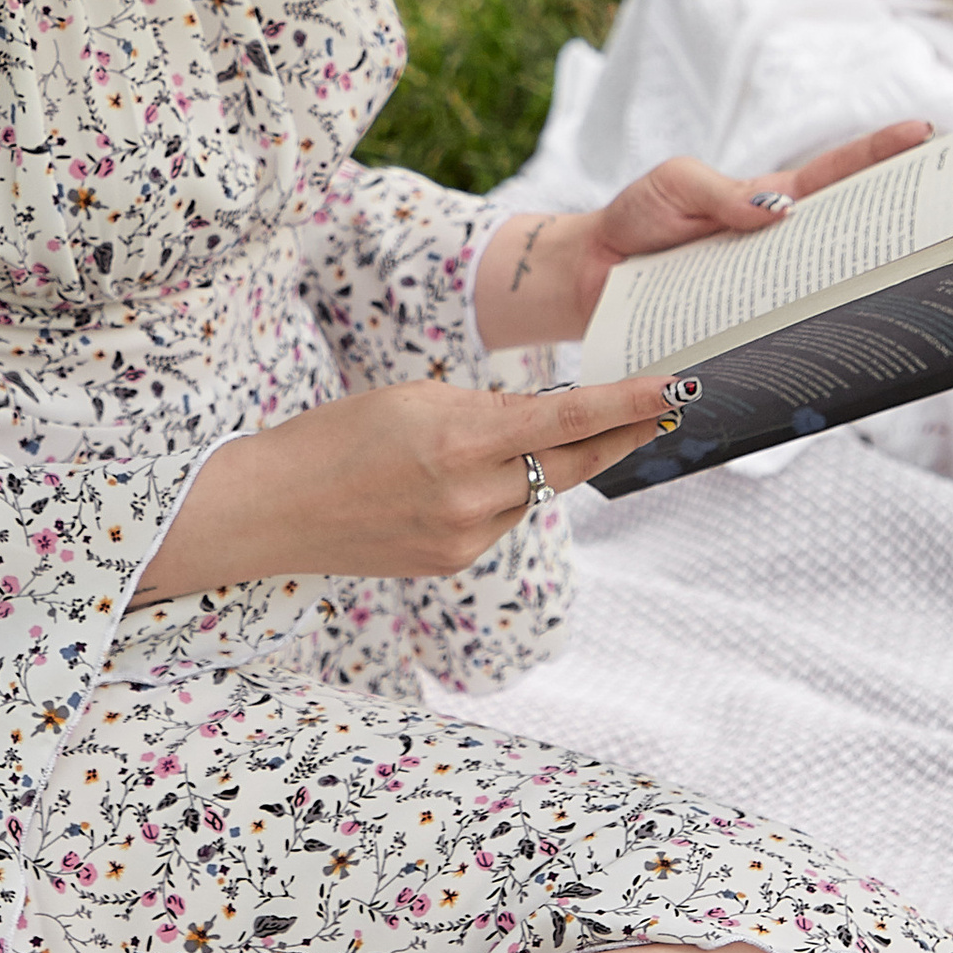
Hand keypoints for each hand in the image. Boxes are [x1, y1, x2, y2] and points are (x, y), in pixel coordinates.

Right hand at [131, 374, 678, 600]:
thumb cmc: (338, 435)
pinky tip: (452, 483)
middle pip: (571, 461)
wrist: (275, 509)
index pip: (569, 418)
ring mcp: (467, 539)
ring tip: (479, 442)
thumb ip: (488, 410)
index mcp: (461, 439)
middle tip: (659, 406)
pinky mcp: (456, 564)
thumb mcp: (415, 399)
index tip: (678, 388)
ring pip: (535, 490)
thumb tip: (548, 422)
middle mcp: (473, 497)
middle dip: (619, 433)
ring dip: (538, 462)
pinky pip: (503, 518)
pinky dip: (499, 492)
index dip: (630, 404)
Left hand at [474, 119, 935, 347]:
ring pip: (827, 288)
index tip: (927, 133)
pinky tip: (836, 347)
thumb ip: (720, 193)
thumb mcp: (675, 186)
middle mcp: (779, 246)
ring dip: (865, 289)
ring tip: (913, 287)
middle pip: (851, 233)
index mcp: (771, 201)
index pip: (836, 174)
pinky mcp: (742, 327)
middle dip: (901, 223)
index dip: (881, 154)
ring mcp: (765, 288)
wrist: (591, 275)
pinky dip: (810, 338)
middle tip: (952, 218)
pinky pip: (785, 332)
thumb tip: (777, 211)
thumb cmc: (638, 218)